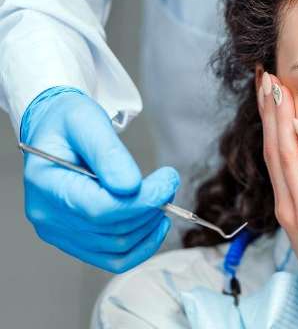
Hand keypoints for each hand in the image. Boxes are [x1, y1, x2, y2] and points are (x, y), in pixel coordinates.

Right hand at [21, 86, 178, 272]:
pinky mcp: (76, 240)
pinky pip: (114, 258)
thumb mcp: (86, 121)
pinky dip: (142, 246)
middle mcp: (49, 216)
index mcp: (47, 185)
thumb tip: (131, 187)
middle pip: (113, 230)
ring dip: (150, 225)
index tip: (168, 180)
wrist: (55, 130)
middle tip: (167, 183)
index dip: (143, 201)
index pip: (101, 209)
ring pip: (118, 247)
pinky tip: (156, 224)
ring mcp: (62, 232)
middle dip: (151, 208)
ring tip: (161, 197)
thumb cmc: (67, 122)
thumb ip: (109, 154)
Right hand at [257, 72, 297, 325]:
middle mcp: (291, 205)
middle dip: (268, 110)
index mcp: (292, 205)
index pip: (277, 154)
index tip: (269, 91)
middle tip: (264, 76)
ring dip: (279, 120)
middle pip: (274, 148)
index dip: (271, 121)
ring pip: (286, 157)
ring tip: (275, 87)